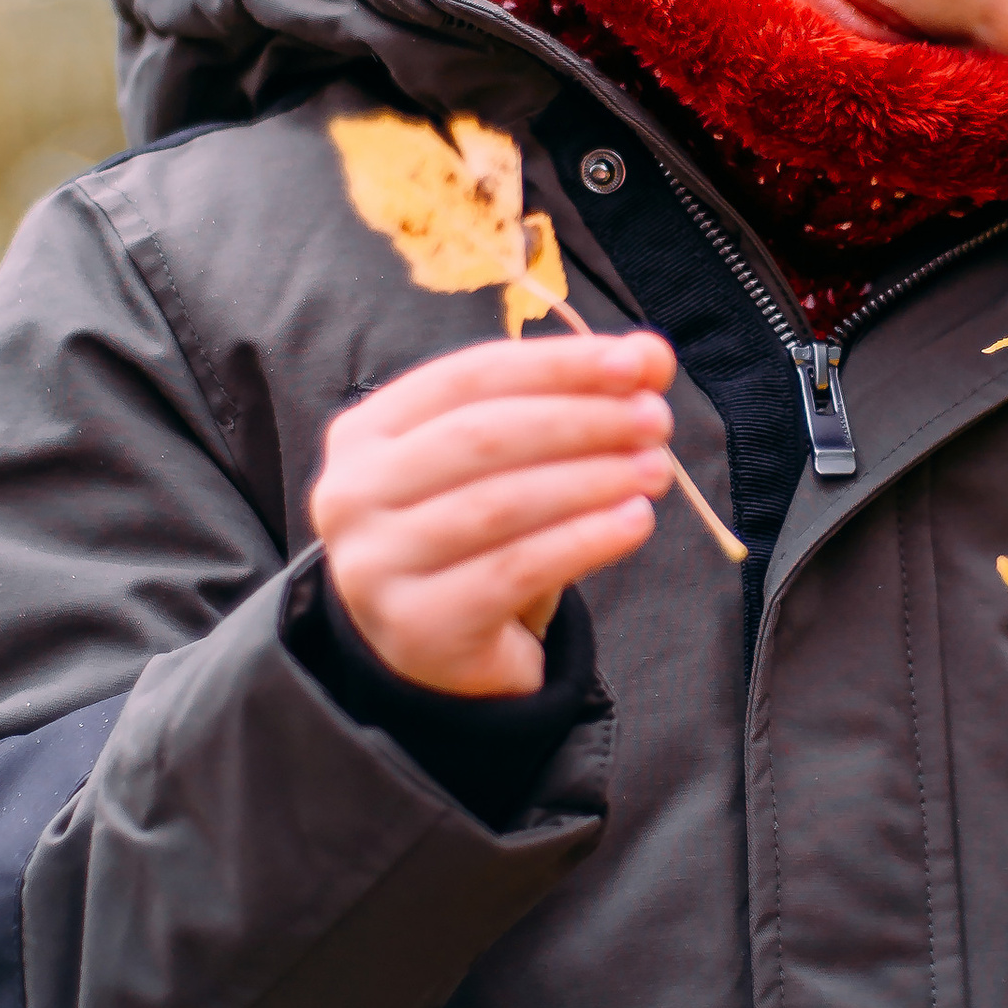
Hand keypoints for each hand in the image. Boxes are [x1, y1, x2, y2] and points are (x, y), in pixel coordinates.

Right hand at [309, 330, 676, 699]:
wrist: (440, 651)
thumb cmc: (478, 537)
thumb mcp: (514, 463)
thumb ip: (575, 399)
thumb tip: (650, 355)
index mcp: (364, 434)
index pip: (469, 377)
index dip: (557, 364)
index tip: (636, 363)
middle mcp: (351, 494)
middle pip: (484, 436)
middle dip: (582, 420)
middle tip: (656, 420)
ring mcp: (375, 565)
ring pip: (501, 503)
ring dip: (591, 479)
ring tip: (654, 471)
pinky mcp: (418, 626)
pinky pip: (517, 569)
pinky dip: (585, 539)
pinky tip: (635, 522)